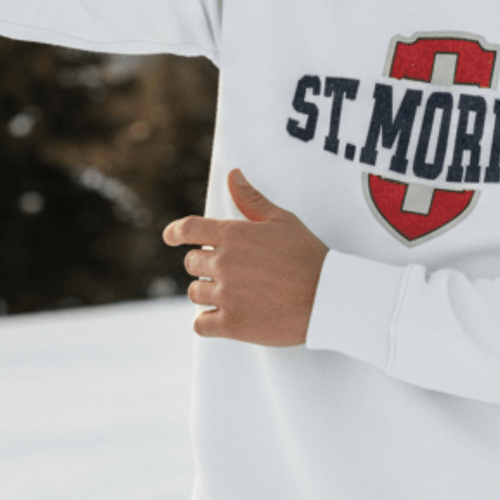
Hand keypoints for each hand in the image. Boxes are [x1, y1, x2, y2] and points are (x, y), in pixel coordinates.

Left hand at [163, 168, 328, 345]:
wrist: (328, 297)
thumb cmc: (308, 255)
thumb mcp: (283, 221)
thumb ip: (252, 200)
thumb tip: (233, 175)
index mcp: (233, 235)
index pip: (188, 228)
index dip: (175, 232)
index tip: (170, 237)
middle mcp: (224, 263)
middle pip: (191, 262)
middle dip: (205, 264)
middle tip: (229, 270)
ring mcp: (226, 295)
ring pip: (194, 293)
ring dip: (207, 292)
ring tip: (233, 294)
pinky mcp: (231, 324)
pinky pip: (200, 324)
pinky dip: (207, 322)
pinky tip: (222, 318)